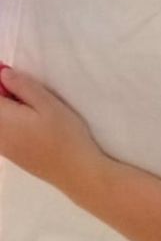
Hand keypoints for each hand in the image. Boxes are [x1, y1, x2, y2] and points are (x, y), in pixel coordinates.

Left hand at [0, 67, 104, 199]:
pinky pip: (2, 131)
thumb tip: (3, 74)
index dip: (0, 79)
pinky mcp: (10, 154)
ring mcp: (2, 147)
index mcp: (2, 119)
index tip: (8, 70)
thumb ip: (23, 87)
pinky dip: (9, 118)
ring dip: (7, 105)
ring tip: (29, 100)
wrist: (74, 170)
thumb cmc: (64, 133)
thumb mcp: (48, 103)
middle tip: (21, 83)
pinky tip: (29, 116)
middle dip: (4, 92)